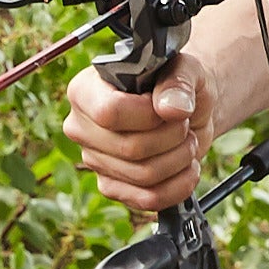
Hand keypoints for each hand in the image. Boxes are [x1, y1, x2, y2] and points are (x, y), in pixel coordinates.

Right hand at [65, 50, 208, 212]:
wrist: (186, 112)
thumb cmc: (177, 86)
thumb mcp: (184, 69)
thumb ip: (179, 80)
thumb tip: (171, 109)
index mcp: (85, 90)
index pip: (110, 112)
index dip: (150, 115)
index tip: (168, 107)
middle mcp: (81, 127)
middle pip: (131, 148)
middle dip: (173, 136)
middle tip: (185, 123)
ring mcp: (93, 160)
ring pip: (144, 175)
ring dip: (180, 159)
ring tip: (187, 140)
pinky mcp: (111, 187)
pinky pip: (147, 199)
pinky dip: (179, 185)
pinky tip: (187, 167)